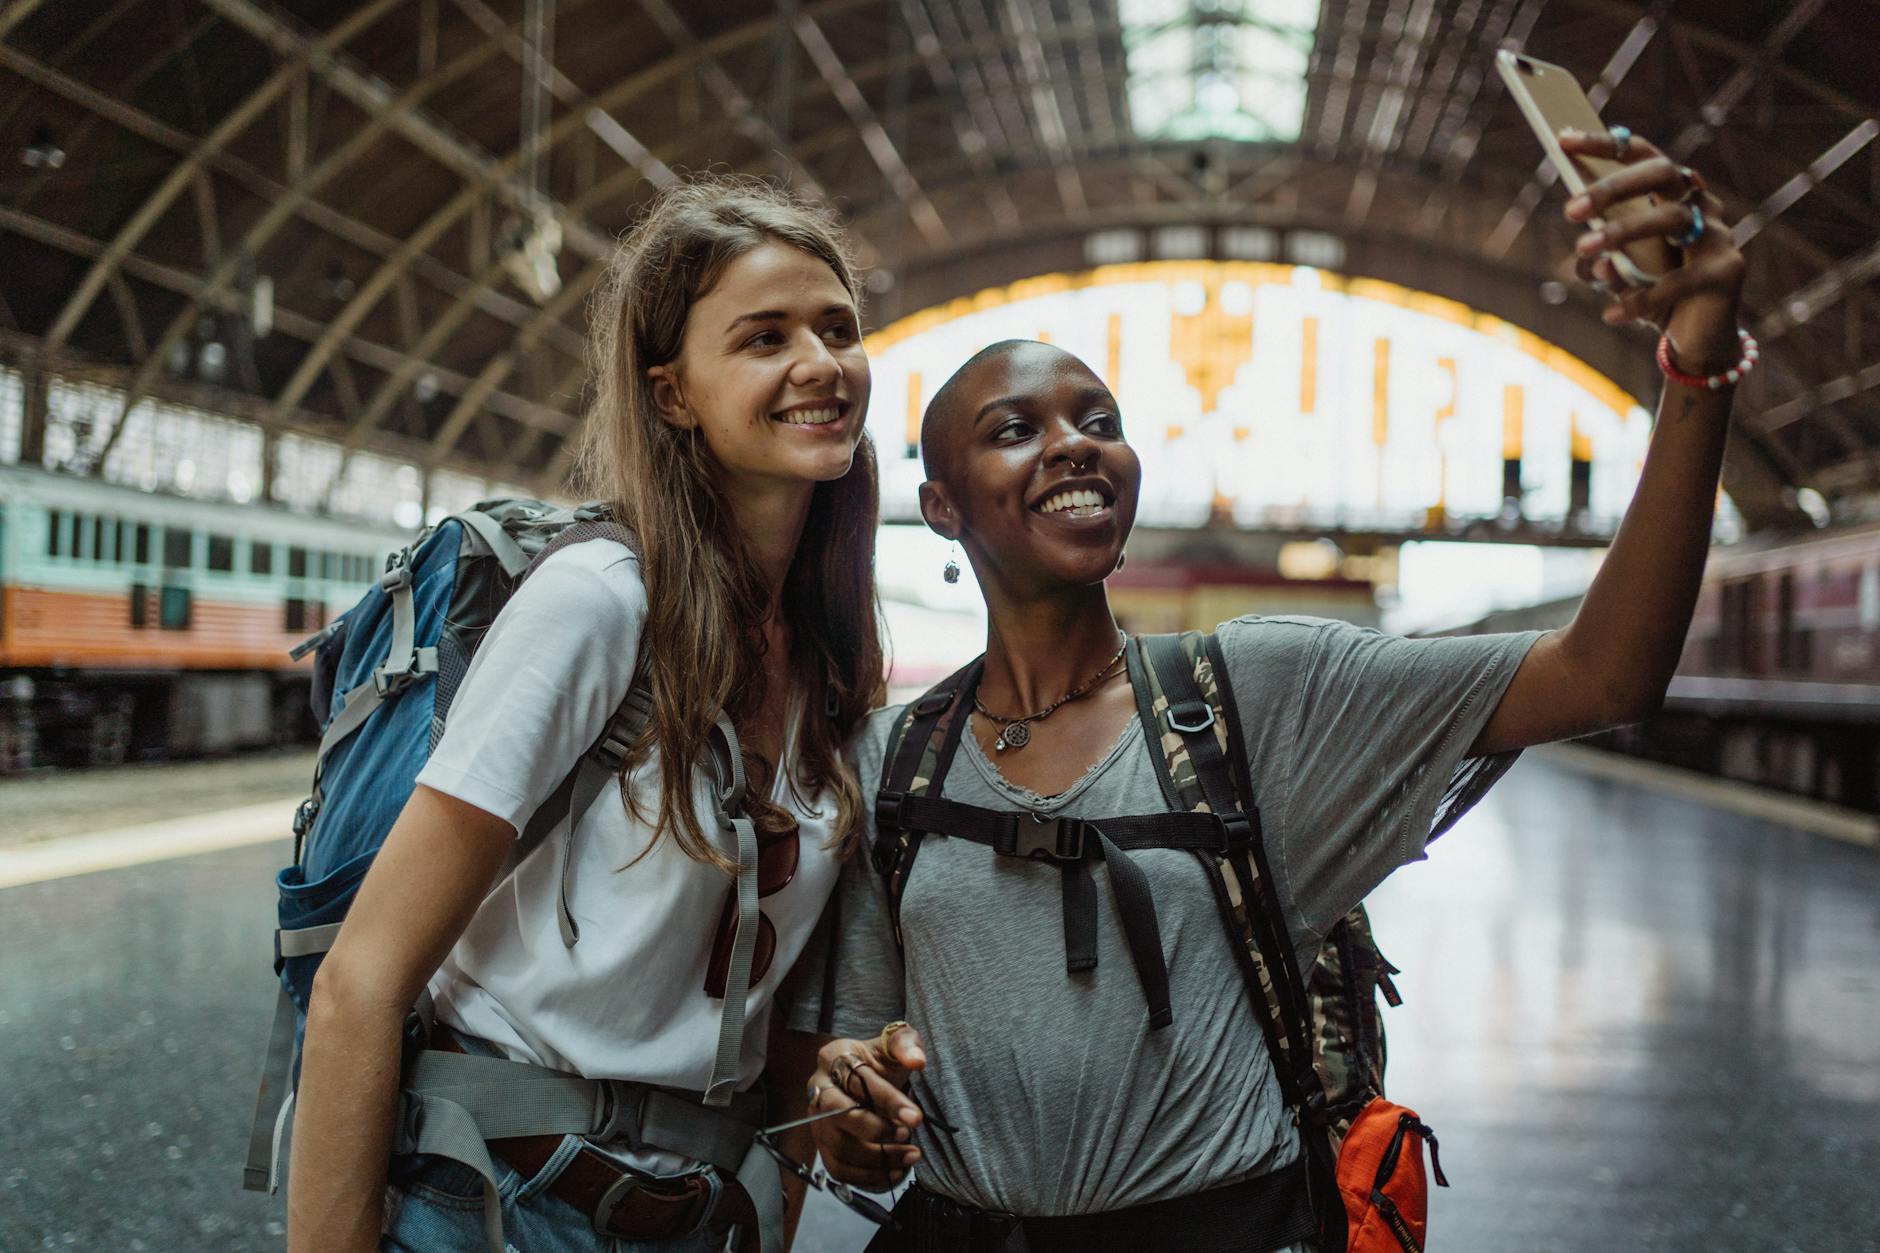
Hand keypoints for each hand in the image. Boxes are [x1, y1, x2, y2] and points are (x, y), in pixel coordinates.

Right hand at [807, 1025, 927, 1190]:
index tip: (917, 1118)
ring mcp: (816, 1120)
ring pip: (839, 1147)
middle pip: (838, 1115)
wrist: (867, 1075)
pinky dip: (867, 1177)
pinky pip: (838, 1169)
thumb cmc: (881, 1060)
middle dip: (876, 1130)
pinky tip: (895, 1172)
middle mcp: (818, 1089)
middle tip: (907, 1135)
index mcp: (833, 1057)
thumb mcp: (896, 1043)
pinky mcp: (822, 1145)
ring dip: (877, 1159)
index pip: (858, 1080)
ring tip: (910, 1155)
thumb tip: (916, 1061)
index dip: (889, 1101)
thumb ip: (907, 1044)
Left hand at [1560, 128, 1745, 372]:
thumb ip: (1604, 259)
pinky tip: (1612, 313)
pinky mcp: (1726, 272)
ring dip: (1622, 232)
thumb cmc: (1654, 292)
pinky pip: (1679, 280)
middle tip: (1570, 210)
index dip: (1604, 143)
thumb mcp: (1621, 272)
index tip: (1561, 139)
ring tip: (1584, 251)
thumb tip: (1592, 260)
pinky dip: (1640, 297)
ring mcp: (1718, 236)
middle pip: (1662, 173)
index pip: (1642, 154)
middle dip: (1613, 187)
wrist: (1698, 337)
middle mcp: (1700, 205)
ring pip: (1671, 218)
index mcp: (1673, 193)